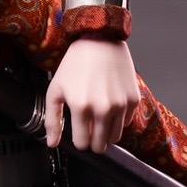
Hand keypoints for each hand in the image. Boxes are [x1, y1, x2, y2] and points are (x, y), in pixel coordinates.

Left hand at [44, 37, 138, 154]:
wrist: (100, 40)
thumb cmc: (75, 65)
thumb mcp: (55, 90)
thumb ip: (53, 120)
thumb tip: (52, 143)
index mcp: (80, 107)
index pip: (83, 144)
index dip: (79, 141)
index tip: (78, 134)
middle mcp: (103, 108)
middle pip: (100, 145)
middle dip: (93, 141)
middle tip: (89, 128)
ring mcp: (120, 105)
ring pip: (115, 138)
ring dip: (106, 133)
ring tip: (99, 117)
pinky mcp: (134, 100)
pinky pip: (127, 123)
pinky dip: (119, 119)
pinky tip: (110, 105)